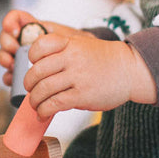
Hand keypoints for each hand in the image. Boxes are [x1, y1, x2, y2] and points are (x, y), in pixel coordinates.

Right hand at [0, 9, 81, 87]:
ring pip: (4, 55)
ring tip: (13, 65)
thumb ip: (64, 36)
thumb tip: (60, 37)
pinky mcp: (21, 73)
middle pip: (6, 37)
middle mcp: (24, 41)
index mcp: (34, 28)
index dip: (11, 22)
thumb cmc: (75, 49)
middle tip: (14, 49)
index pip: (16, 18)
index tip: (15, 31)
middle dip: (7, 42)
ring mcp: (20, 57)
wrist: (78, 66)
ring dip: (5, 59)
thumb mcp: (72, 38)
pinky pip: (8, 74)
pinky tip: (14, 78)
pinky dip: (9, 77)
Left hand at [23, 31, 156, 116]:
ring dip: (34, 100)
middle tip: (30, 89)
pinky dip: (44, 111)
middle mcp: (72, 58)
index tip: (33, 65)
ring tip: (36, 105)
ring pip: (43, 89)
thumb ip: (60, 51)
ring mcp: (77, 77)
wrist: (130, 70)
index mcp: (69, 43)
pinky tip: (43, 114)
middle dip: (28, 84)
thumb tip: (36, 68)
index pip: (39, 46)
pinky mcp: (82, 95)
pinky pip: (55, 103)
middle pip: (37, 71)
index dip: (31, 57)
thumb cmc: (103, 59)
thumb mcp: (81, 44)